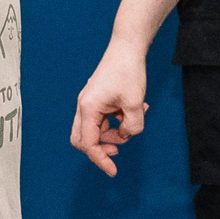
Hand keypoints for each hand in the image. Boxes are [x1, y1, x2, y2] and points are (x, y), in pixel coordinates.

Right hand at [69, 42, 149, 176]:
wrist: (127, 47)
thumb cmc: (128, 71)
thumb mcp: (136, 104)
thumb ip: (132, 127)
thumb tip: (127, 135)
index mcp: (88, 109)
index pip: (88, 144)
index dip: (100, 160)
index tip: (113, 171)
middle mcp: (84, 106)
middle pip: (83, 139)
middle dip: (101, 148)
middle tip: (119, 149)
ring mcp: (90, 102)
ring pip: (96, 129)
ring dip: (114, 132)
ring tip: (135, 119)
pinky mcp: (98, 98)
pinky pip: (104, 118)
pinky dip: (118, 120)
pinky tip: (136, 109)